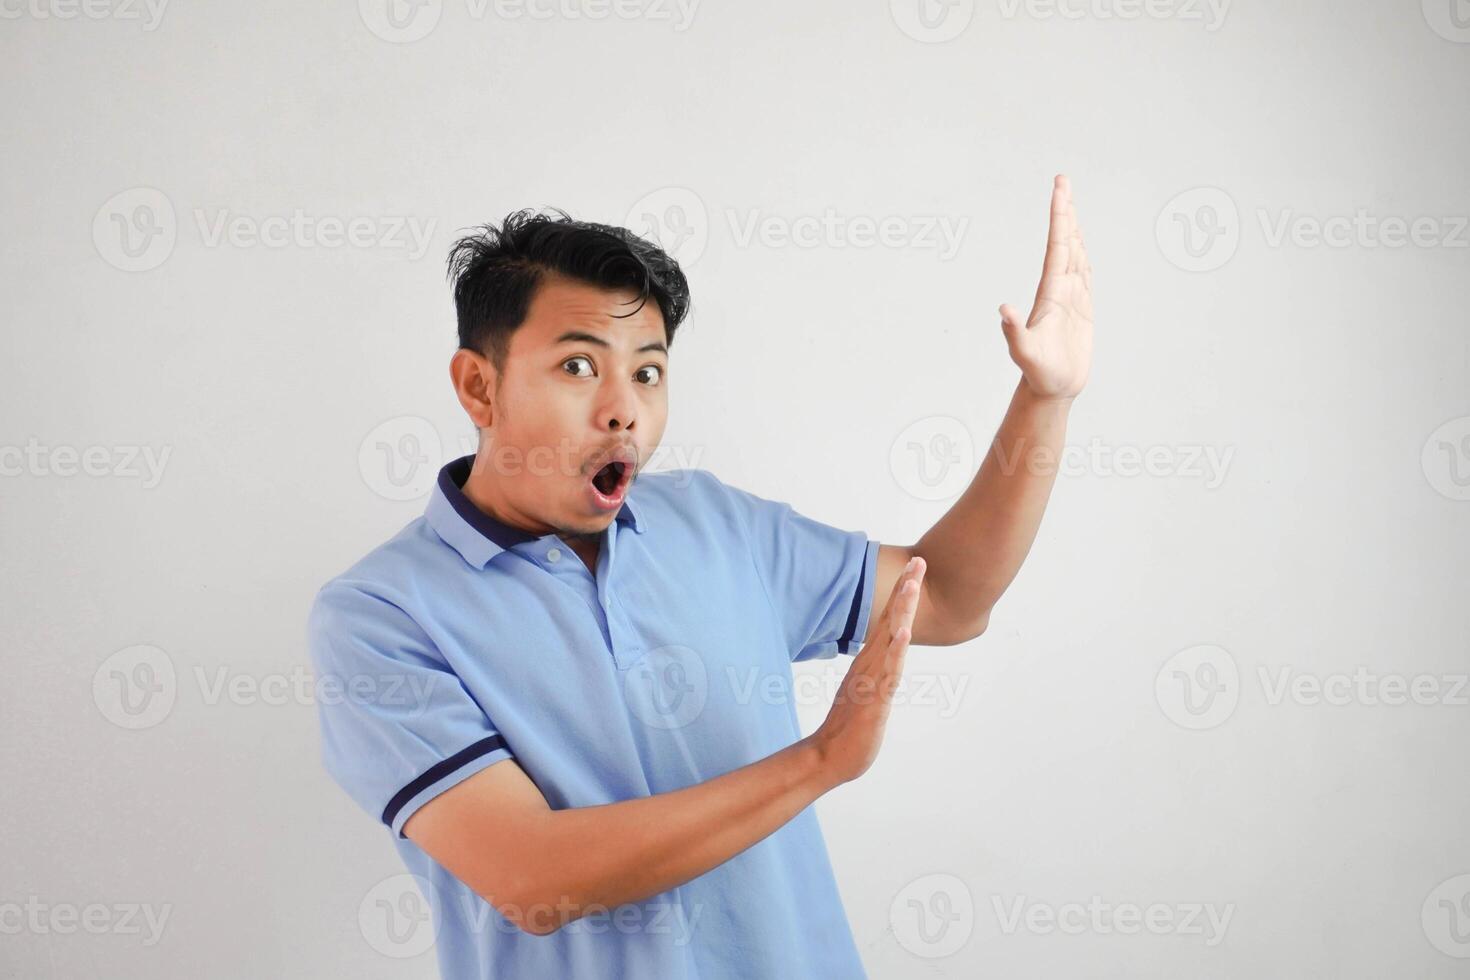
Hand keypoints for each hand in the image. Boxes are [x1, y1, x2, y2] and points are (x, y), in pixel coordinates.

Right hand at [807, 556, 925, 785]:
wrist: (830, 758)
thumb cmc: (850, 728)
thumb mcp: (868, 693)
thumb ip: (876, 674)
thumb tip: (887, 660)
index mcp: (870, 663)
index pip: (887, 622)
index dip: (901, 596)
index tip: (913, 571)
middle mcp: (870, 665)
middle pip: (889, 620)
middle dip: (905, 591)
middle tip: (918, 561)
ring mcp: (871, 680)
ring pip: (888, 639)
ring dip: (900, 611)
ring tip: (911, 584)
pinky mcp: (873, 699)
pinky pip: (886, 671)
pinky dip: (894, 651)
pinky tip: (901, 632)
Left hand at [999, 174, 1093, 400]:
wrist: (1049, 388)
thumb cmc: (1038, 373)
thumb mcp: (1023, 353)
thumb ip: (1014, 332)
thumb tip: (1003, 310)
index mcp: (1049, 291)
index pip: (1056, 246)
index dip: (1059, 217)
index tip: (1059, 189)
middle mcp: (1058, 289)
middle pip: (1064, 241)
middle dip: (1064, 211)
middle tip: (1062, 180)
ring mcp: (1069, 298)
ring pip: (1073, 254)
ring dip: (1073, 228)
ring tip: (1070, 203)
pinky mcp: (1080, 310)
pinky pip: (1083, 275)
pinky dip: (1083, 255)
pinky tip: (1081, 245)